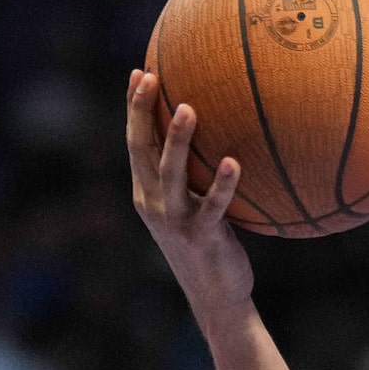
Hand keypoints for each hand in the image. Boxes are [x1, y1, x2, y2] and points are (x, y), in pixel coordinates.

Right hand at [126, 69, 252, 317]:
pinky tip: (235, 162)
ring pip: (170, 174)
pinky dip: (223, 185)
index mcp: (147, 193)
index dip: (134, 108)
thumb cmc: (212, 246)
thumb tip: (219, 136)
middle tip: (150, 77)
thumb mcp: (196, 208)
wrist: (217, 297)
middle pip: (140, 150)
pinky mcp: (202, 236)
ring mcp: (175, 220)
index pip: (135, 143)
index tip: (139, 72)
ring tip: (188, 107)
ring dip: (176, 140)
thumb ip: (195, 176)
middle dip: (141, 112)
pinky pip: (212, 206)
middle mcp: (153, 203)